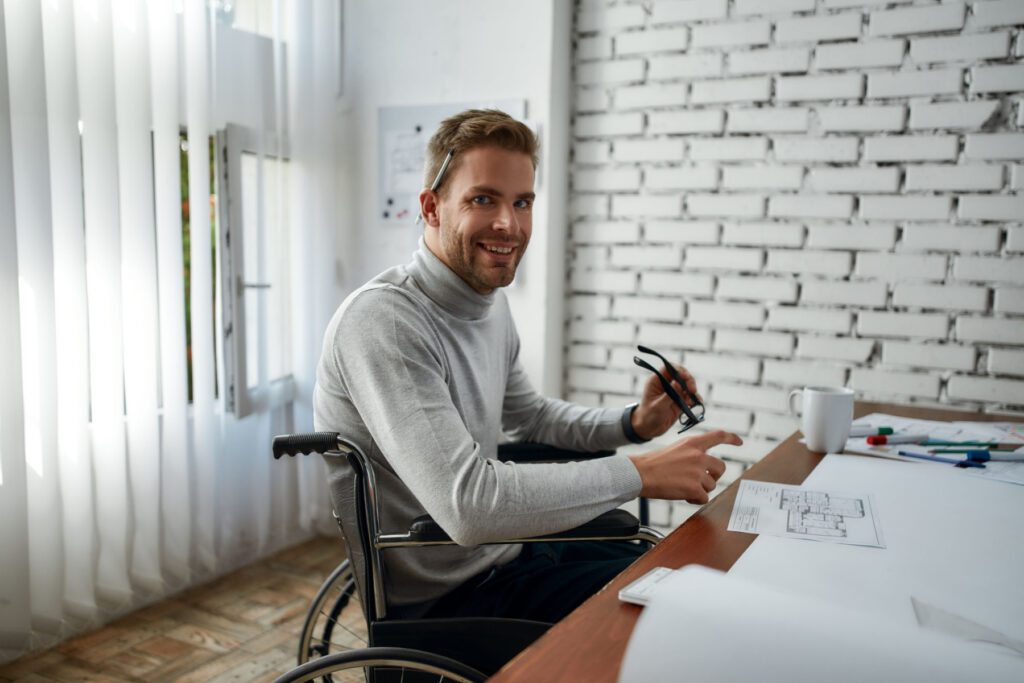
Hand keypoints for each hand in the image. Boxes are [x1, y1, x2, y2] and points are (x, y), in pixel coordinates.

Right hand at [627, 430, 741, 503]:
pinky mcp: (694, 488)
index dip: (731, 438)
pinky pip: (704, 498)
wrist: (640, 473)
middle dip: (715, 475)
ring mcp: (698, 472)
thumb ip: (691, 453)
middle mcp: (698, 456)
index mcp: (692, 443)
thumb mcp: (675, 449)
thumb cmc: (653, 463)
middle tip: (704, 480)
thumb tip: (703, 466)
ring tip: (684, 488)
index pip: (718, 436)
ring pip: (711, 485)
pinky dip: (695, 500)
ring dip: (701, 489)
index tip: (739, 441)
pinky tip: (684, 496)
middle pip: (721, 467)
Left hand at [631, 362, 701, 439]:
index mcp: (657, 381)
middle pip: (681, 375)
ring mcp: (674, 392)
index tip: (685, 377)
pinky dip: (695, 399)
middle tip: (693, 390)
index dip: (679, 370)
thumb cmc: (648, 416)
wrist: (649, 428)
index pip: (669, 368)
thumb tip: (678, 383)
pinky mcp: (680, 400)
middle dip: (689, 381)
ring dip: (693, 391)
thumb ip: (669, 395)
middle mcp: (666, 384)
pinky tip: (696, 403)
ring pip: (687, 386)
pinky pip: (690, 396)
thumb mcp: (658, 406)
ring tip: (693, 400)